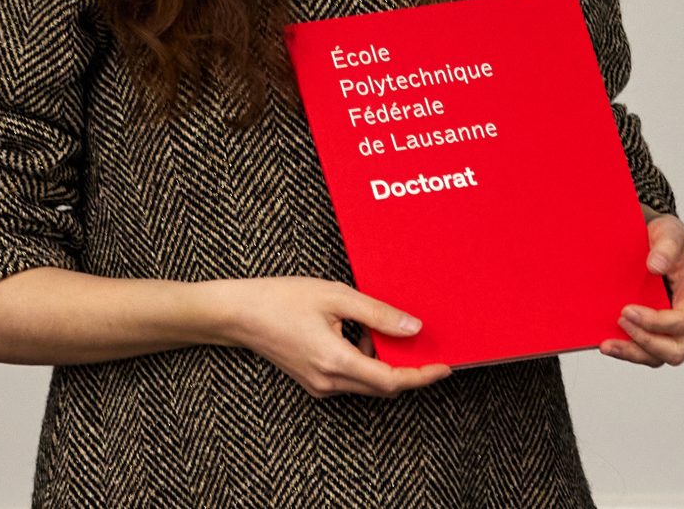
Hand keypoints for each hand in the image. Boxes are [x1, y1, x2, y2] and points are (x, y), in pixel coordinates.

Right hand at [206, 276, 453, 398]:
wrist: (239, 314)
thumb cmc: (281, 299)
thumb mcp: (336, 296)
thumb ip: (378, 313)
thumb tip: (413, 328)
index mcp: (336, 362)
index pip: (391, 380)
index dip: (422, 376)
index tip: (444, 367)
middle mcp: (329, 382)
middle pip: (383, 386)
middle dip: (406, 368)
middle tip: (421, 343)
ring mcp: (319, 385)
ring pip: (367, 383)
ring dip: (382, 361)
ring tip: (374, 325)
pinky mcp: (313, 382)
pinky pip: (350, 378)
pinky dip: (364, 360)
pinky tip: (356, 332)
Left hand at [602, 209, 683, 366]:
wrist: (657, 241)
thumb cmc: (667, 237)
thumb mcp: (669, 232)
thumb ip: (665, 246)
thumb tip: (655, 266)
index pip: (681, 321)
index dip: (654, 322)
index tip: (626, 310)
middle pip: (676, 349)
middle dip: (646, 342)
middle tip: (620, 322)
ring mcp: (677, 328)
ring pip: (661, 356)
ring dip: (634, 353)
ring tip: (607, 344)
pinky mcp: (660, 331)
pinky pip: (648, 351)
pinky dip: (629, 351)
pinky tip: (609, 343)